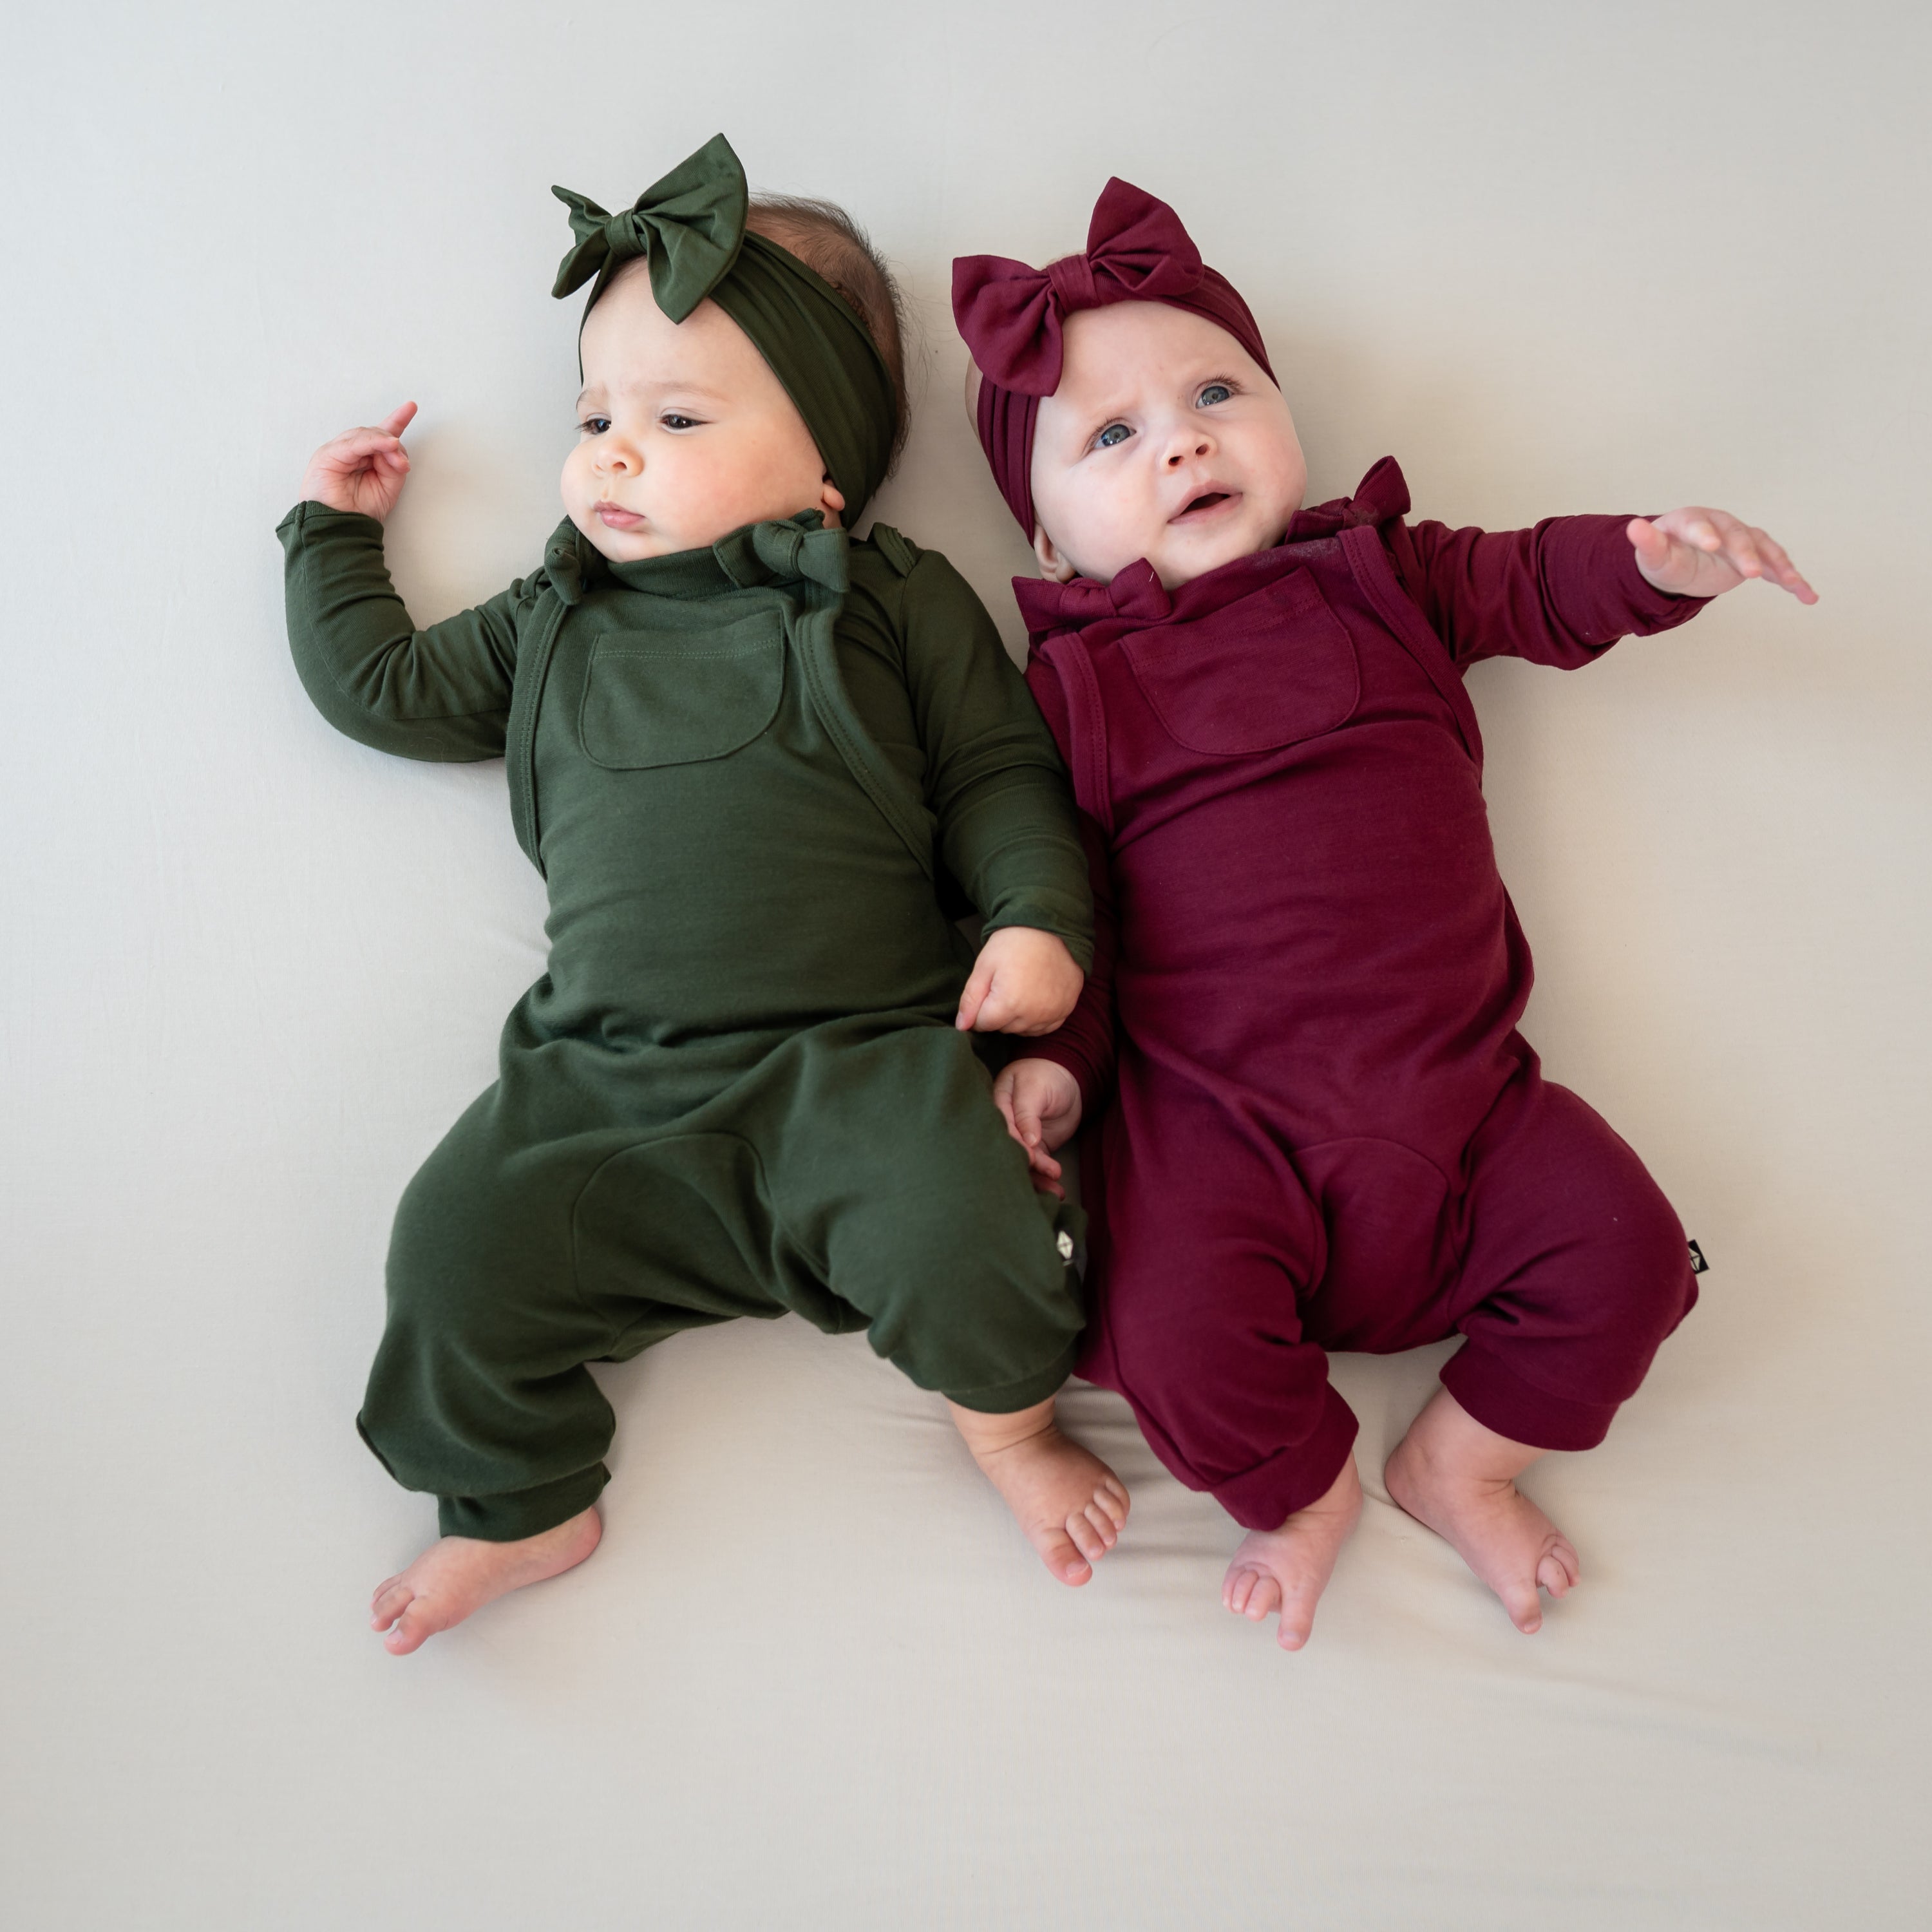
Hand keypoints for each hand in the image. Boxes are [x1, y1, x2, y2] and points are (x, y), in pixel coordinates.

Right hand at [300, 402, 418, 521]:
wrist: (338, 529)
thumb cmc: (359, 512)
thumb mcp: (387, 488)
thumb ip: (394, 467)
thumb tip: (396, 450)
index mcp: (362, 458)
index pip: (380, 435)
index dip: (396, 420)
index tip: (411, 407)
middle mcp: (349, 451)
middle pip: (375, 434)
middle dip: (393, 445)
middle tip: (403, 465)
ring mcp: (337, 451)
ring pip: (365, 435)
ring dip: (385, 444)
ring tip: (396, 457)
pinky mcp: (328, 455)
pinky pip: (352, 444)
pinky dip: (371, 442)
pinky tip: (386, 444)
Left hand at [955, 926, 1083, 1034]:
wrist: (1051, 928)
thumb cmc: (1014, 943)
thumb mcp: (984, 966)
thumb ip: (970, 999)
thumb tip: (962, 1026)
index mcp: (1009, 1003)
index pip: (983, 1024)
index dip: (979, 1008)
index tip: (986, 989)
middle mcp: (1032, 1015)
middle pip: (1003, 1028)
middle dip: (997, 1012)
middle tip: (1004, 984)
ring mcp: (1052, 1014)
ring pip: (1023, 1030)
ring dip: (1017, 1017)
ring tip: (1020, 989)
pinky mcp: (1065, 1011)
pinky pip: (1044, 1027)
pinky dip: (1036, 1018)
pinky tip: (1034, 998)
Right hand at [991, 1057, 1082, 1197]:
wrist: (1066, 1078)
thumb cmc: (1044, 1076)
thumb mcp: (1034, 1087)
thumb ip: (1027, 1113)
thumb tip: (1028, 1141)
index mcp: (996, 1106)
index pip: (1002, 1130)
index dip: (1015, 1146)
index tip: (1031, 1158)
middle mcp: (1005, 1126)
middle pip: (1010, 1151)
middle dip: (1027, 1167)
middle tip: (1046, 1174)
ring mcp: (1020, 1139)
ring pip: (1024, 1163)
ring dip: (1039, 1179)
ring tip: (1056, 1190)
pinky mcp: (1034, 1149)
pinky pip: (1037, 1167)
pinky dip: (1046, 1178)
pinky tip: (1057, 1190)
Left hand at [1628, 507, 1815, 603]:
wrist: (1681, 561)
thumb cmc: (1665, 557)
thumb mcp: (1653, 555)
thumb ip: (1646, 543)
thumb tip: (1633, 528)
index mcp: (1692, 520)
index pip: (1699, 524)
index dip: (1705, 533)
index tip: (1710, 545)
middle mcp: (1722, 525)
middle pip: (1737, 536)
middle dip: (1745, 553)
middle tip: (1751, 573)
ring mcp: (1742, 539)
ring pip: (1764, 548)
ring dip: (1779, 564)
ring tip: (1791, 583)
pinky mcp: (1755, 557)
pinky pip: (1777, 567)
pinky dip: (1792, 580)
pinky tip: (1808, 596)